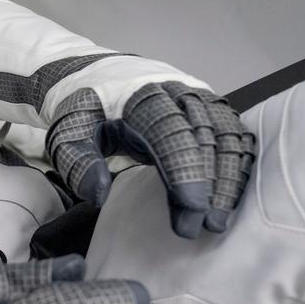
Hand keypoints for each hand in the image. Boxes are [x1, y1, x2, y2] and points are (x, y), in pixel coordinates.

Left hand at [46, 82, 255, 237]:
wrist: (101, 78)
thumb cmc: (86, 110)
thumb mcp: (66, 133)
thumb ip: (77, 162)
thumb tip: (98, 194)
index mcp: (139, 95)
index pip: (170, 131)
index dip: (184, 170)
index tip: (190, 209)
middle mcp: (176, 91)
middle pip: (205, 136)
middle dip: (210, 183)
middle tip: (204, 226)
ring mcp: (198, 97)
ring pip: (226, 135)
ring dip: (229, 179)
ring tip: (219, 220)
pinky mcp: (211, 106)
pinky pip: (234, 134)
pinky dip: (238, 165)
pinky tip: (232, 196)